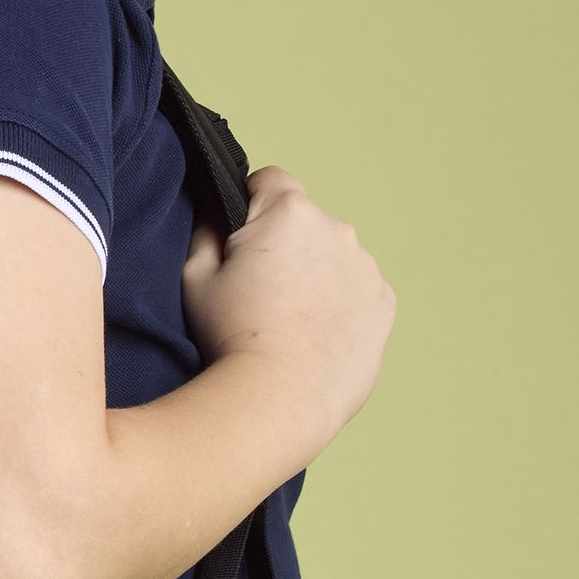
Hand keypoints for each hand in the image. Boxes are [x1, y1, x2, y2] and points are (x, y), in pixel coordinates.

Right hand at [180, 166, 396, 457]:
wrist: (278, 398)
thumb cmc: (230, 336)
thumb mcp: (194, 275)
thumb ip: (207, 232)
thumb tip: (219, 216)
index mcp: (288, 213)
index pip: (270, 180)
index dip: (249, 203)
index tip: (241, 238)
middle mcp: (337, 230)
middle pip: (305, 221)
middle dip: (285, 244)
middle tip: (259, 291)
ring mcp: (366, 268)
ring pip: (334, 256)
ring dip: (316, 273)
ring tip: (289, 320)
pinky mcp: (384, 304)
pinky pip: (359, 289)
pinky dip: (341, 304)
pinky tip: (315, 335)